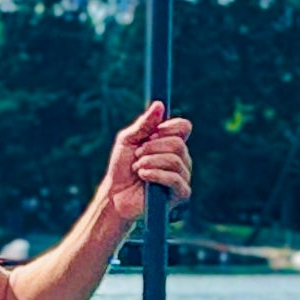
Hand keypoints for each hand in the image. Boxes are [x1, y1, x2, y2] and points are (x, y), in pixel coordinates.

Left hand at [92, 104, 193, 231]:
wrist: (115, 195)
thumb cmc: (122, 168)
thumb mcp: (128, 140)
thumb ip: (144, 124)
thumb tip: (159, 104)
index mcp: (172, 144)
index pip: (184, 127)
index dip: (168, 128)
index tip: (151, 134)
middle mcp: (181, 159)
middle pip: (178, 143)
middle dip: (152, 148)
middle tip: (137, 155)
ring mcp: (183, 176)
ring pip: (175, 160)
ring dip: (150, 162)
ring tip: (138, 168)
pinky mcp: (181, 193)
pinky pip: (175, 178)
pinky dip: (155, 174)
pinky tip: (143, 176)